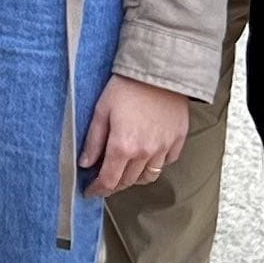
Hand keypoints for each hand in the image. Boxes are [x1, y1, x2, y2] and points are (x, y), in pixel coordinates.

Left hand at [81, 74, 192, 197]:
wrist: (159, 70)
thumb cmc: (128, 86)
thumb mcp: (101, 111)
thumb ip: (93, 141)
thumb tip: (85, 163)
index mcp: (123, 146)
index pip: (109, 180)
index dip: (98, 189)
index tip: (91, 191)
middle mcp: (145, 152)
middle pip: (128, 181)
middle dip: (113, 184)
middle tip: (104, 179)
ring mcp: (164, 147)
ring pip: (149, 176)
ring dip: (134, 178)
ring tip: (125, 170)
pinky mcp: (178, 140)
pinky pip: (167, 162)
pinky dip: (155, 164)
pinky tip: (146, 156)